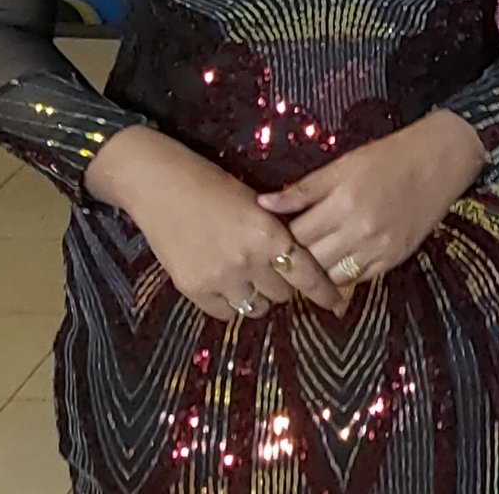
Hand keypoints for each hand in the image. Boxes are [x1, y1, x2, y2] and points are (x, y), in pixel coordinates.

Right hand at [85, 127, 349, 319]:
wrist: (161, 186)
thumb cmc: (214, 186)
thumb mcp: (257, 205)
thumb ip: (279, 235)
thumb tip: (301, 262)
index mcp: (269, 235)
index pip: (307, 275)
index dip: (325, 293)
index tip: (338, 306)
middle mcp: (247, 261)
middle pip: (282, 294)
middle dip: (281, 284)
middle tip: (269, 268)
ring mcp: (219, 278)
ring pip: (255, 307)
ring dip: (256, 295)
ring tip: (245, 275)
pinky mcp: (193, 289)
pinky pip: (225, 313)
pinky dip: (229, 302)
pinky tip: (223, 281)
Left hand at [257, 110, 490, 289]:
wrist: (440, 161)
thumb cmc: (388, 157)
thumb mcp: (341, 166)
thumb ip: (301, 190)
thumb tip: (263, 204)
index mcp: (343, 203)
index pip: (296, 236)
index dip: (281, 238)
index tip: (274, 235)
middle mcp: (360, 230)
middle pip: (311, 260)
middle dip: (296, 257)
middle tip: (287, 251)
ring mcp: (379, 248)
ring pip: (332, 277)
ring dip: (318, 270)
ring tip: (311, 258)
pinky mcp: (394, 258)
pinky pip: (357, 278)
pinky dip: (343, 272)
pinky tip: (337, 260)